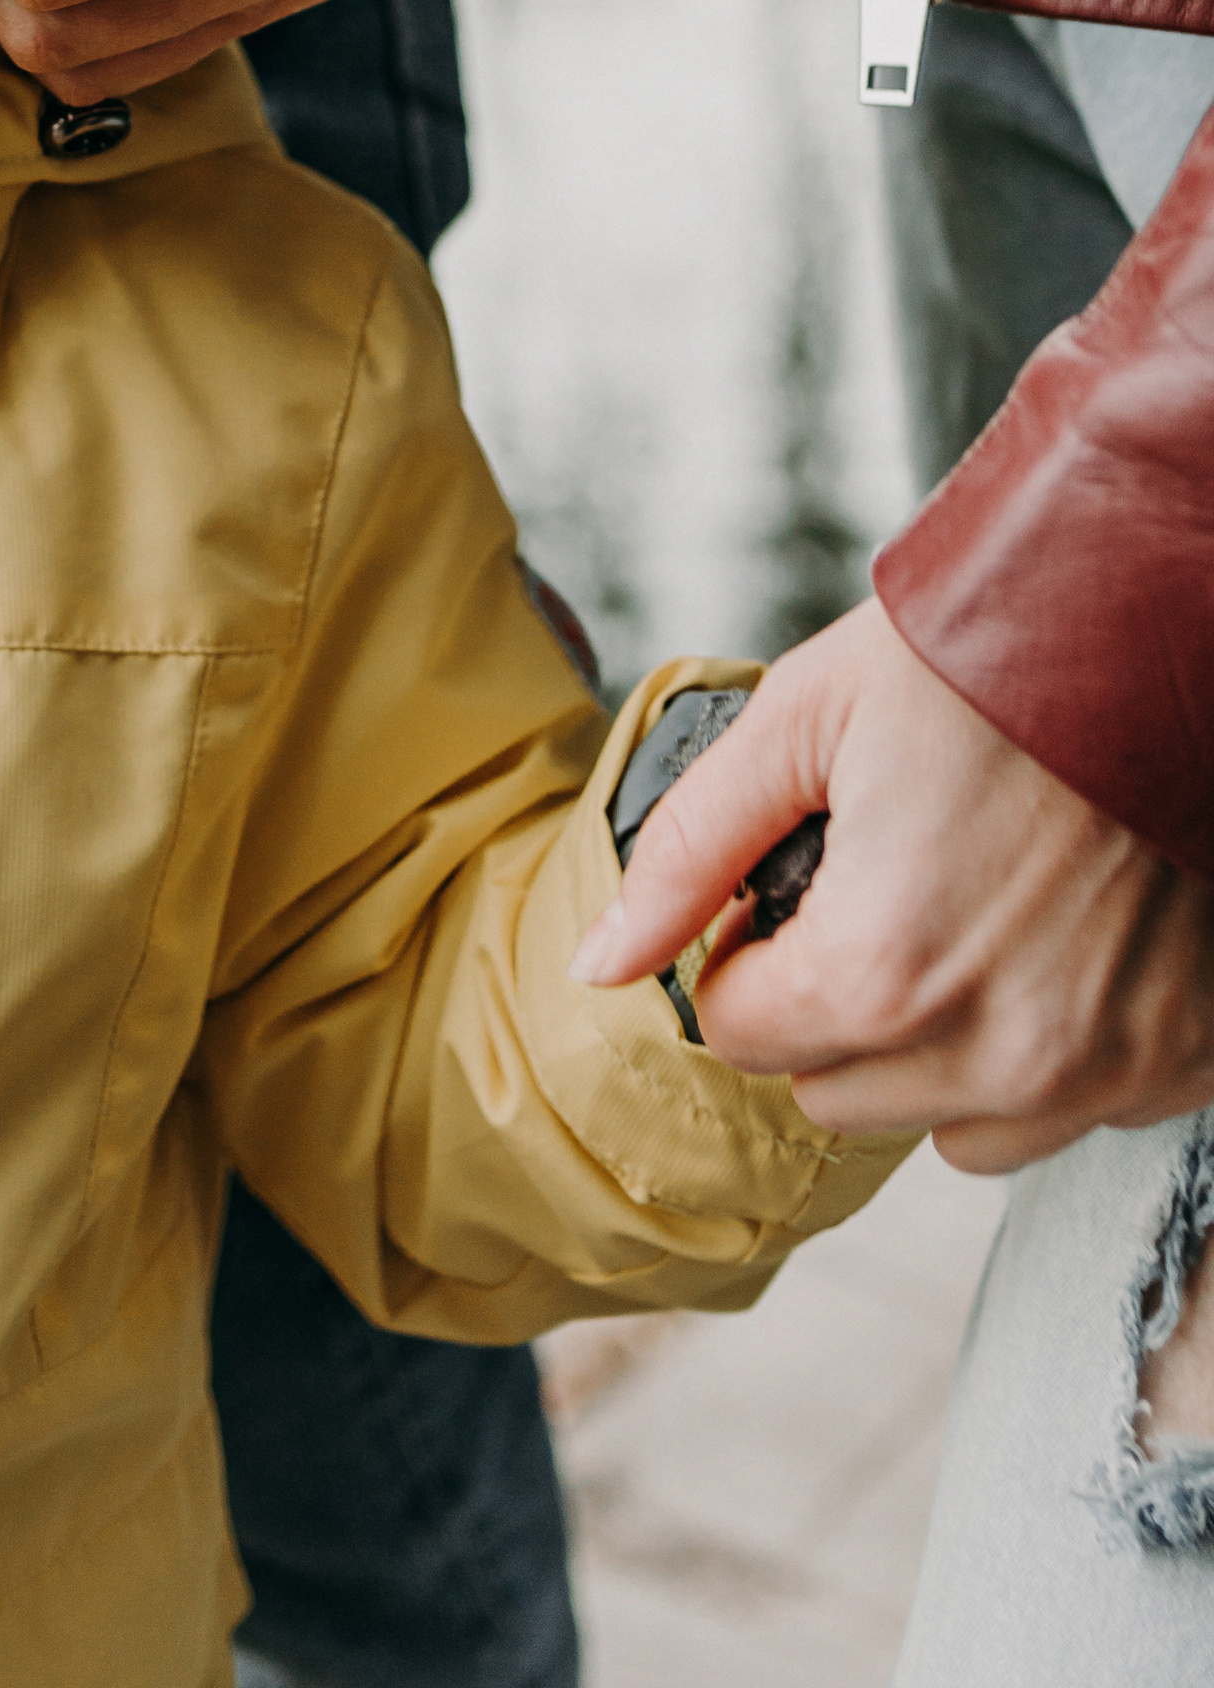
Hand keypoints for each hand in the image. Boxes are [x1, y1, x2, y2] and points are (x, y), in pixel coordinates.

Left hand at [572, 598, 1213, 1168]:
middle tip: (878, 887)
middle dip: (829, 1005)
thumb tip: (596, 963)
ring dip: (934, 1047)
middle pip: (839, 1094)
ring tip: (963, 916)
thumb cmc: (987, 655)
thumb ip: (690, 851)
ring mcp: (1104, 1070)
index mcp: (884, 971)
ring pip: (954, 1127)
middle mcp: (999, 1052)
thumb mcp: (804, 719)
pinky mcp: (1184, 1061)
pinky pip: (1072, 1111)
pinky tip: (1051, 942)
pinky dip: (1044, 1050)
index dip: (746, 952)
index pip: (743, 1036)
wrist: (1164, 625)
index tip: (790, 884)